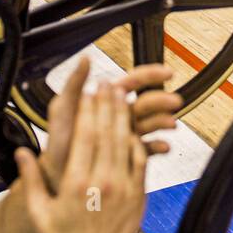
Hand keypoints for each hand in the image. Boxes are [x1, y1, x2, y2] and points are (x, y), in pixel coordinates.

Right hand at [19, 85, 148, 232]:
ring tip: (121, 95)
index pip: (84, 135)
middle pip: (106, 132)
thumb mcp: (41, 212)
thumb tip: (21, 155)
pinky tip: (132, 127)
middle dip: (106, 104)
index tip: (87, 92)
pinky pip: (140, 160)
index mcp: (76, 183)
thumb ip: (31, 181)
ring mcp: (123, 187)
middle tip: (106, 84)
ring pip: (125, 141)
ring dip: (123, 116)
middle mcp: (102, 181)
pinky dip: (137, 140)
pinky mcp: (138, 193)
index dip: (87, 110)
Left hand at [39, 59, 180, 192]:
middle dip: (162, 100)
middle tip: (175, 102)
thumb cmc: (58, 140)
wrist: (57, 174)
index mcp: (107, 99)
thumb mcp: (63, 109)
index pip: (133, 82)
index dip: (151, 75)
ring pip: (151, 124)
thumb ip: (74, 83)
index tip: (169, 72)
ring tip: (171, 124)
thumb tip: (85, 57)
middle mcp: (119, 114)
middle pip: (147, 102)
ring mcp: (126, 134)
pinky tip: (164, 147)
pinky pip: (147, 150)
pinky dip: (157, 147)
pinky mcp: (128, 155)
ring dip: (163, 121)